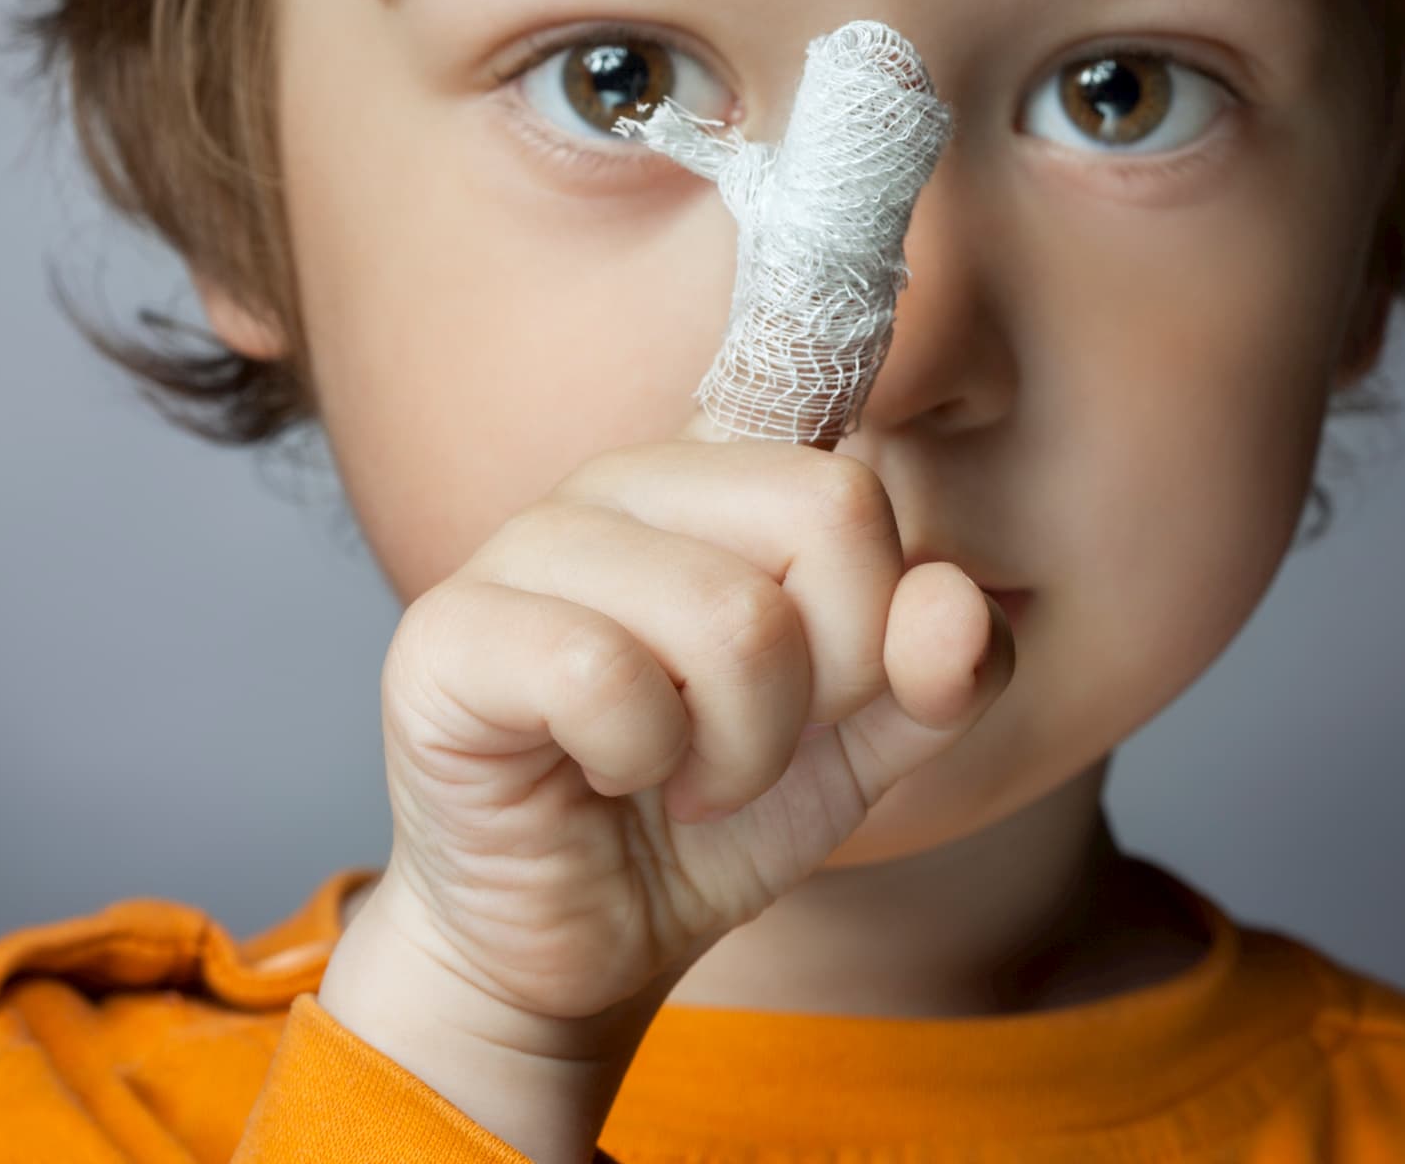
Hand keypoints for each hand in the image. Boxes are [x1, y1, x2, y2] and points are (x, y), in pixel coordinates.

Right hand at [314, 405, 1015, 1157]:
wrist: (581, 944)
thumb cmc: (711, 816)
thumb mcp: (868, 751)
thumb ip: (947, 672)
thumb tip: (956, 602)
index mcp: (730, 475)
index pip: (862, 460)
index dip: (885, 599)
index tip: (837, 688)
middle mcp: (631, 477)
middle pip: (832, 509)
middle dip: (830, 680)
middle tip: (754, 745)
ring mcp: (529, 537)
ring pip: (731, 611)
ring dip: (739, 747)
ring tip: (683, 774)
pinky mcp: (447, 628)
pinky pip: (604, 673)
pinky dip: (636, 759)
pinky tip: (602, 773)